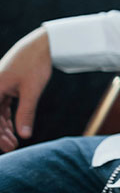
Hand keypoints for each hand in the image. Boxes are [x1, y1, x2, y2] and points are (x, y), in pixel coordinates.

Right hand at [0, 27, 52, 151]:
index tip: (7, 147)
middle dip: (0, 133)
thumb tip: (25, 135)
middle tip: (12, 147)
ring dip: (4, 127)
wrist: (42, 45)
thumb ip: (26, 113)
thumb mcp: (31, 91)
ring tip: (15, 141)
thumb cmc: (36, 64)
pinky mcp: (5, 85)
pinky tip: (14, 128)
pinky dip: (8, 117)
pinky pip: (2, 105)